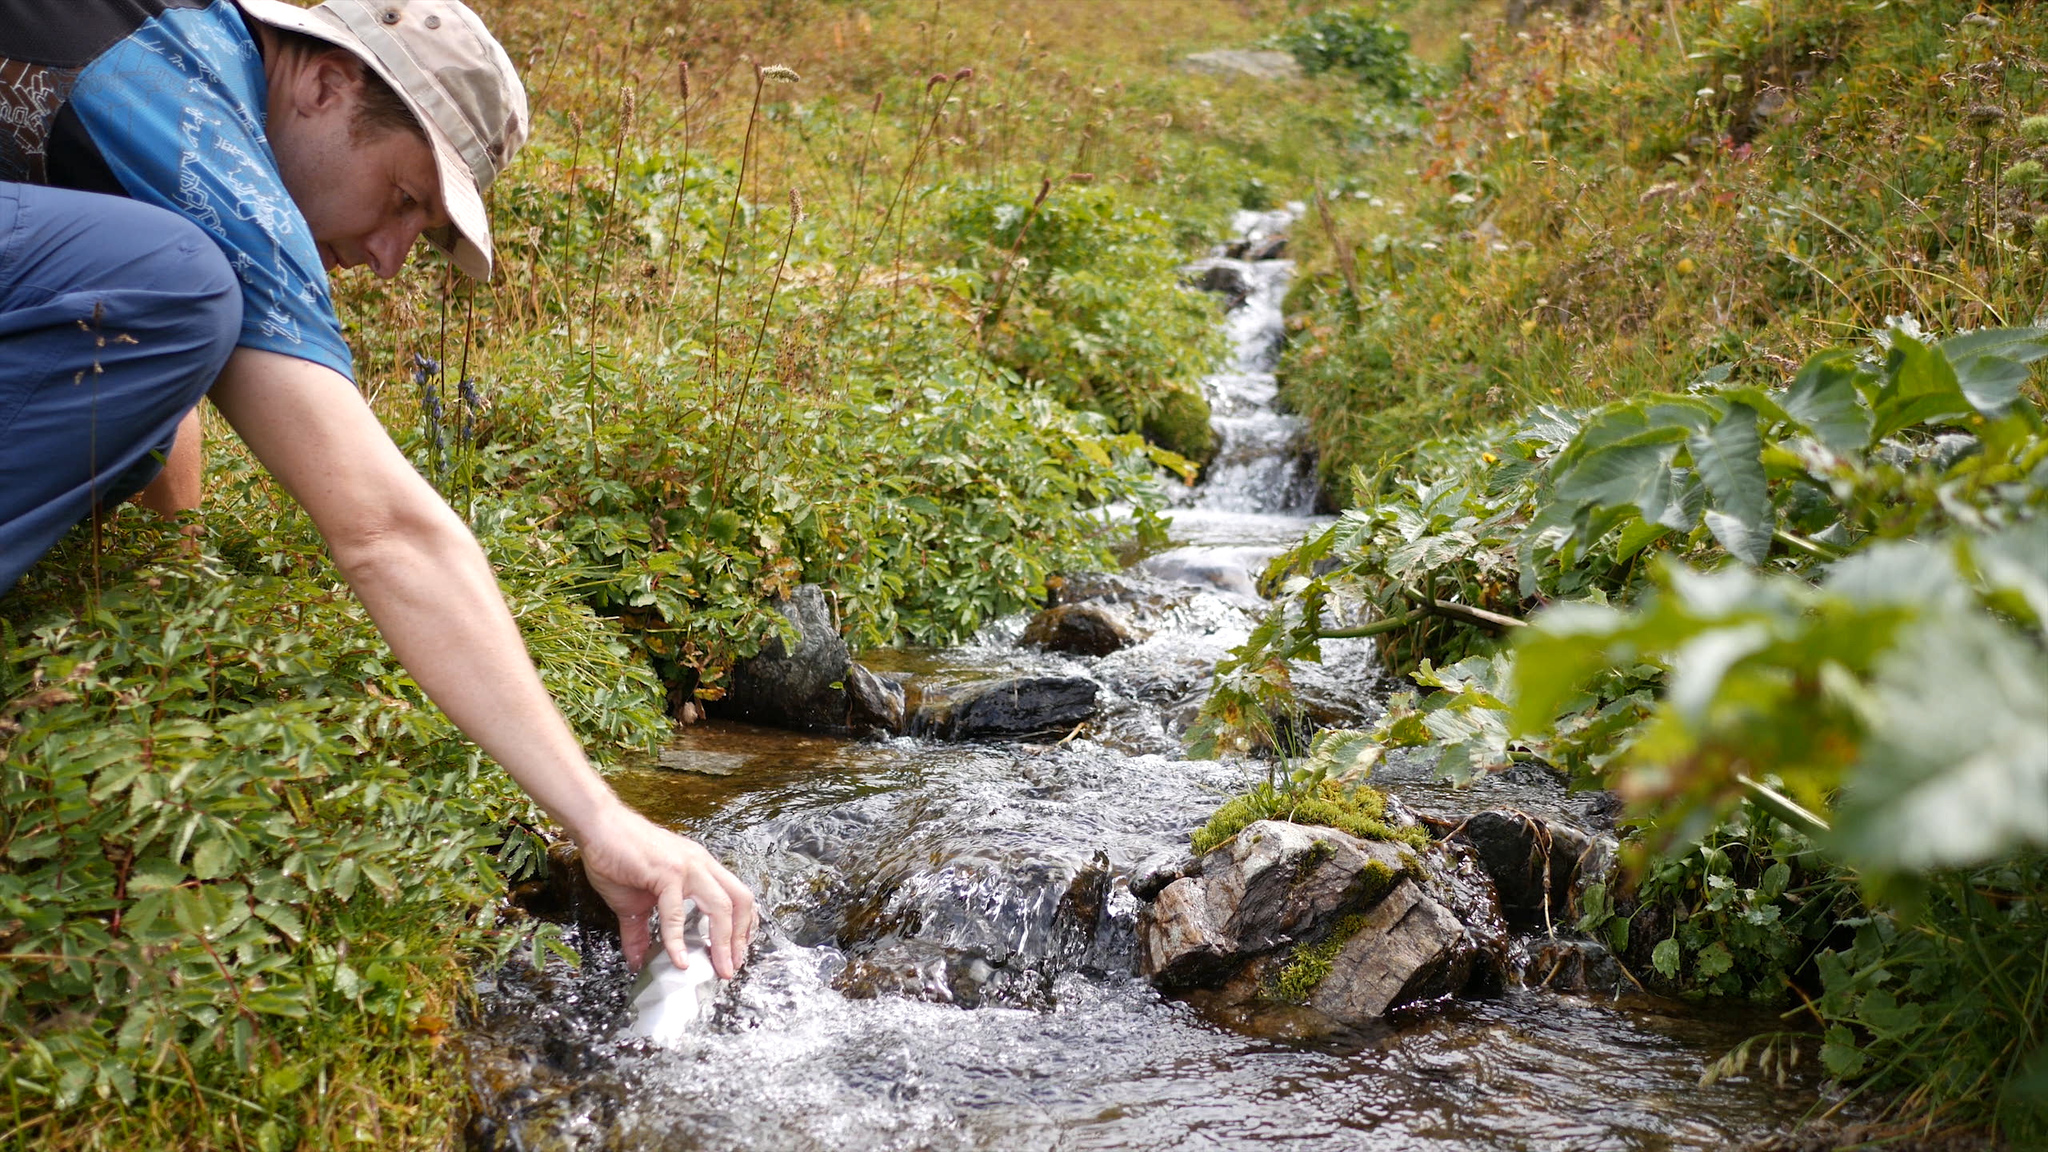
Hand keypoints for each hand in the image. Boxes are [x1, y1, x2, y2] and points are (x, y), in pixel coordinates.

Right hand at [573, 803, 756, 976]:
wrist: (598, 826)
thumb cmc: (617, 856)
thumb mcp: (633, 903)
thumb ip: (640, 933)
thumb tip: (637, 961)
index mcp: (701, 868)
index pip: (737, 897)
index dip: (742, 927)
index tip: (736, 953)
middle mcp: (701, 865)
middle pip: (740, 901)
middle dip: (741, 938)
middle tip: (732, 967)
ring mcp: (687, 867)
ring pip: (720, 905)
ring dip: (723, 941)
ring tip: (720, 968)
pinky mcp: (666, 872)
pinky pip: (676, 911)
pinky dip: (678, 939)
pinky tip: (678, 959)